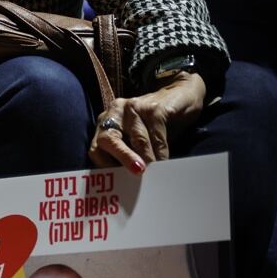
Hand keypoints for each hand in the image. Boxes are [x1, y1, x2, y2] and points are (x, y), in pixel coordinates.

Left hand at [88, 72, 205, 173]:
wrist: (180, 93)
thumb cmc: (154, 125)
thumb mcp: (135, 141)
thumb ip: (127, 156)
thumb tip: (125, 184)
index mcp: (105, 123)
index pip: (96, 149)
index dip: (104, 168)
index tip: (116, 184)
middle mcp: (115, 113)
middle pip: (109, 140)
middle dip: (121, 160)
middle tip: (134, 175)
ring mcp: (134, 107)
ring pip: (137, 140)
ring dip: (146, 159)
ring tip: (153, 174)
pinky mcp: (154, 108)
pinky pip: (156, 135)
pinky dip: (160, 152)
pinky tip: (164, 162)